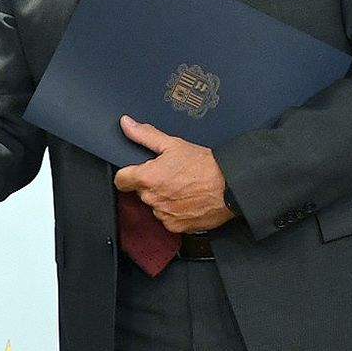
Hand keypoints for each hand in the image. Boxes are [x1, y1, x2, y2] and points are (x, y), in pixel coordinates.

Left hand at [112, 116, 234, 233]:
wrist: (231, 186)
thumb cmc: (204, 165)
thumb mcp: (173, 144)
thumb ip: (145, 135)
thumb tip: (125, 123)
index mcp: (147, 178)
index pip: (121, 180)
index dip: (127, 174)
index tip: (137, 172)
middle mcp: (152, 199)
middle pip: (140, 192)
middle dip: (151, 184)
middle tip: (170, 175)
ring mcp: (163, 214)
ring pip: (154, 206)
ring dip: (163, 198)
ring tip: (183, 188)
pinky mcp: (176, 227)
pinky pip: (168, 219)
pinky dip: (175, 212)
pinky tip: (188, 201)